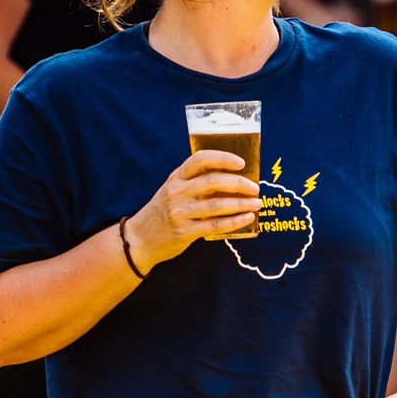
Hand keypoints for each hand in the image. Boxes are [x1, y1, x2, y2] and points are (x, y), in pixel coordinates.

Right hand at [124, 151, 261, 273]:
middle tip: (255, 187)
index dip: (222, 158)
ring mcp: (180, 212)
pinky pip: (215, 225)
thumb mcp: (172, 190)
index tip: (241, 162)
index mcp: (176, 178)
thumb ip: (194, 182)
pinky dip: (234, 222)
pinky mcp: (185, 232)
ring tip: (256, 204)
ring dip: (241, 204)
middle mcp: (177, 192)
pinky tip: (247, 218)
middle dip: (238, 183)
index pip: (200, 160)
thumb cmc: (162, 212)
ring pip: (217, 205)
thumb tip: (230, 179)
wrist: (139, 239)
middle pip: (213, 182)